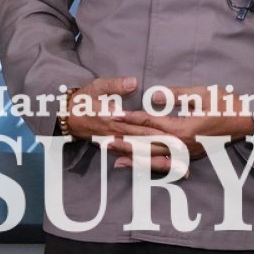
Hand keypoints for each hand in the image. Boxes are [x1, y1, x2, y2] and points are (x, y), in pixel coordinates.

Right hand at [62, 76, 179, 173]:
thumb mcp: (97, 87)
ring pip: (142, 155)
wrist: (67, 117)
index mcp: (114, 119)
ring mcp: (117, 144)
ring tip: (182, 169)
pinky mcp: (117, 148)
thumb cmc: (84, 100)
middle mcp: (117, 135)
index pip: (140, 127)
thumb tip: (132, 83)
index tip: (176, 135)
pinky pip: (135, 159)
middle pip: (145, 144)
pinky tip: (165, 170)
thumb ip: (115, 86)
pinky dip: (150, 166)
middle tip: (187, 154)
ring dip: (161, 162)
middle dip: (166, 150)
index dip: (158, 131)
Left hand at [113, 86, 253, 169]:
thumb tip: (152, 96)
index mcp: (183, 128)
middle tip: (103, 135)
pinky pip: (164, 165)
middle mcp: (181, 145)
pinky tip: (133, 165)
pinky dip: (147, 165)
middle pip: (146, 141)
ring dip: (129, 153)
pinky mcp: (188, 158)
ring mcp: (185, 154)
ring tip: (111, 150)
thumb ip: (176, 95)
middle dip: (123, 137)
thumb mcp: (203, 93)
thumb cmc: (226, 104)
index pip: (150, 123)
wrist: (246, 122)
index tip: (114, 115)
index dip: (131, 118)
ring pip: (151, 156)